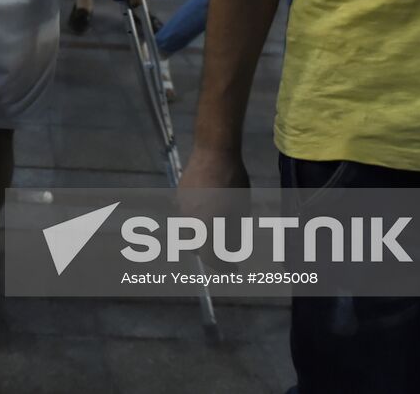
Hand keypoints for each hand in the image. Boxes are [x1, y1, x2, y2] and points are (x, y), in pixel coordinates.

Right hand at [177, 145, 251, 263]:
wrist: (213, 150)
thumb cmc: (233, 179)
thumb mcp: (241, 208)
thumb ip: (235, 231)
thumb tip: (234, 247)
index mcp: (206, 225)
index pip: (210, 257)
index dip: (222, 266)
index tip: (232, 268)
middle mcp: (189, 220)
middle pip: (196, 247)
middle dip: (211, 251)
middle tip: (227, 249)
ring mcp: (181, 207)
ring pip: (189, 231)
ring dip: (203, 234)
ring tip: (219, 226)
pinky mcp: (178, 195)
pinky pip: (186, 215)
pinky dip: (197, 218)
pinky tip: (209, 206)